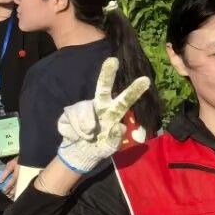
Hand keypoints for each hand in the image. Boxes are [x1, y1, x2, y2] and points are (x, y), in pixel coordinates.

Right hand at [56, 58, 152, 175]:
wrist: (80, 153)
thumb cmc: (101, 147)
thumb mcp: (111, 147)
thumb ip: (116, 139)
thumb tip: (117, 126)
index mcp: (114, 112)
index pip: (126, 99)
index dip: (135, 90)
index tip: (146, 79)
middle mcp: (100, 105)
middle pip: (103, 87)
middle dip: (107, 73)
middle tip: (113, 61)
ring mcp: (84, 108)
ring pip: (84, 109)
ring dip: (85, 127)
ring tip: (88, 136)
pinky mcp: (69, 112)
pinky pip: (71, 118)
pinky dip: (74, 131)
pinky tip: (76, 136)